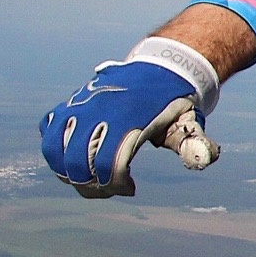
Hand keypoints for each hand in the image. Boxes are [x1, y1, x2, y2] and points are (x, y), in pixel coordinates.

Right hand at [40, 54, 219, 198]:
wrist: (160, 67)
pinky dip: (53, 148)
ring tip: (88, 180)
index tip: (130, 188)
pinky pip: (48, 129)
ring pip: (54, 148)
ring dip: (66, 172)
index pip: (109, 163)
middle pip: (76, 162)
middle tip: (108, 189)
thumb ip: (195, 143)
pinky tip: (72, 159)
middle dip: (90, 185)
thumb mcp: (190, 121)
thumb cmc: (174, 102)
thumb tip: (207, 158)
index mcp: (128, 119)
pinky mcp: (71, 103)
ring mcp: (80, 106)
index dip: (115, 185)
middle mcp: (99, 112)